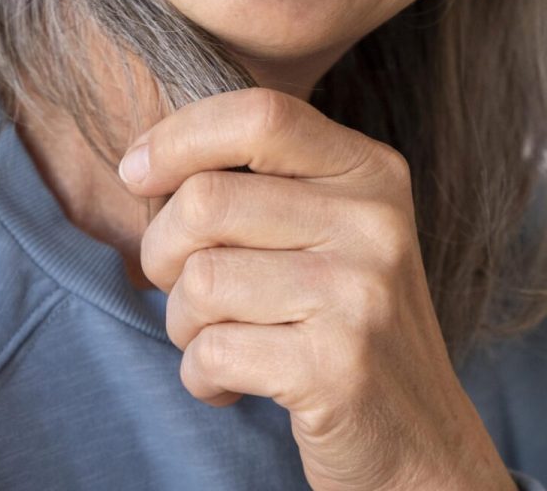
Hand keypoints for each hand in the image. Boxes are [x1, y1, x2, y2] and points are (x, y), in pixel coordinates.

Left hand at [117, 87, 513, 490]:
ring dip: (181, 322)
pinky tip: (231, 382)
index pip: (257, 114)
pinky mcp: (339, 367)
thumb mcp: (322, 227)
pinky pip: (212, 351)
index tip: (134, 174)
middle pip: (205, 200)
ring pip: (199, 280)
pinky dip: (200, 374)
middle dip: (162, 252)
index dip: (178, 136)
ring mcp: (361, 294)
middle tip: (178, 286)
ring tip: (215, 339)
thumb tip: (140, 161)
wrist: (420, 441)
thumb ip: (255, 179)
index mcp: (368, 170)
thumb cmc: (336, 318)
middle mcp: (374, 222)